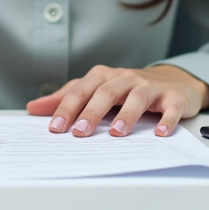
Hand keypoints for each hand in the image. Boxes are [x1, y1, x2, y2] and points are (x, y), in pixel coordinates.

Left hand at [25, 64, 208, 137]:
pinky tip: (158, 133)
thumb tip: (34, 107)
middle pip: (106, 92)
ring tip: (116, 133)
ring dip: (126, 115)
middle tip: (80, 132)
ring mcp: (150, 87)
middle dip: (91, 112)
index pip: (82, 90)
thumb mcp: (97, 88)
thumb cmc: (129, 87)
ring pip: (136, 98)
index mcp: (105, 76)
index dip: (67, 108)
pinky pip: (170, 108)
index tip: (55, 128)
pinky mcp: (173, 98)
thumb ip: (67, 97)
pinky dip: (165, 120)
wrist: (173, 80)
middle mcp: (126, 78)